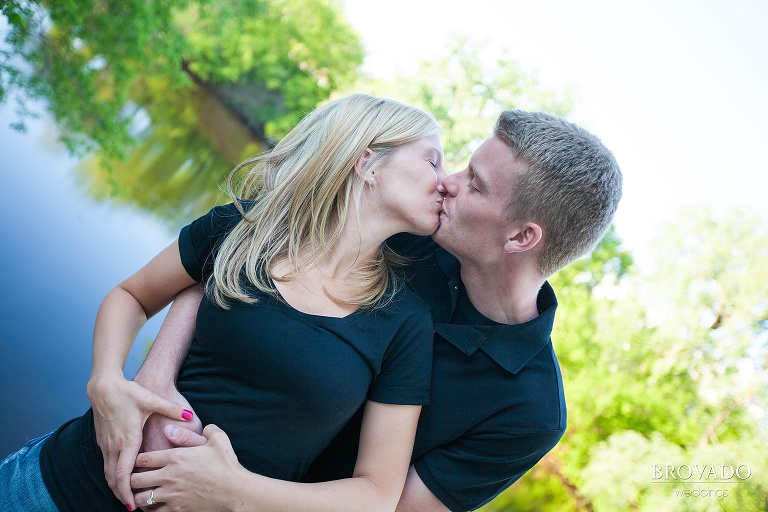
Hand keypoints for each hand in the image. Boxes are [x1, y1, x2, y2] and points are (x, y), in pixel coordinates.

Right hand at [87, 375, 195, 508]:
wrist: (104, 385)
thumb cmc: (128, 393)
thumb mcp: (151, 400)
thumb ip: (171, 409)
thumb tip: (188, 414)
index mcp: (127, 440)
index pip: (124, 475)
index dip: (128, 492)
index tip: (133, 506)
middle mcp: (114, 446)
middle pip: (114, 479)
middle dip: (122, 495)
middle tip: (133, 508)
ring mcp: (106, 444)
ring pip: (107, 473)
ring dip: (116, 487)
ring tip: (128, 497)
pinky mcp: (102, 440)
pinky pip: (105, 464)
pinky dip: (112, 475)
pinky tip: (121, 478)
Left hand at [131, 425, 242, 511]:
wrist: (236, 490)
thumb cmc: (227, 463)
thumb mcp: (216, 439)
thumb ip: (197, 429)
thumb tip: (181, 423)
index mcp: (176, 457)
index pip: (142, 458)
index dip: (136, 459)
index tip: (139, 461)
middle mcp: (169, 475)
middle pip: (135, 479)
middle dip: (132, 479)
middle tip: (135, 478)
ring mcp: (171, 494)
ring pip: (141, 498)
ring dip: (139, 496)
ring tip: (141, 494)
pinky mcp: (177, 510)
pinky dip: (150, 510)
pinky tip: (153, 506)